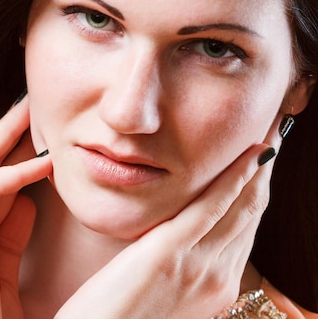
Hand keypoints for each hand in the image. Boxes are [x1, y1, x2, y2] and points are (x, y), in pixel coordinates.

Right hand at [0, 96, 51, 318]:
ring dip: (5, 137)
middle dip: (1, 132)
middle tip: (29, 104)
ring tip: (33, 111)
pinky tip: (46, 163)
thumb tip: (30, 202)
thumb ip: (10, 238)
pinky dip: (16, 172)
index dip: (7, 153)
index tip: (34, 131)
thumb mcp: (4, 276)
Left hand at [55, 117, 282, 318]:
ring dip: (257, 170)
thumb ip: (177, 270)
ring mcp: (198, 266)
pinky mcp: (170, 254)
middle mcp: (216, 277)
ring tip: (268, 137)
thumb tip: (176, 245)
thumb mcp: (161, 295)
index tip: (260, 164)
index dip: (255, 194)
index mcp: (214, 288)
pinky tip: (248, 157)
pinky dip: (233, 180)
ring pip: (241, 208)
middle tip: (272, 139)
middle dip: (264, 177)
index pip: (243, 231)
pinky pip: (211, 208)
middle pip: (250, 216)